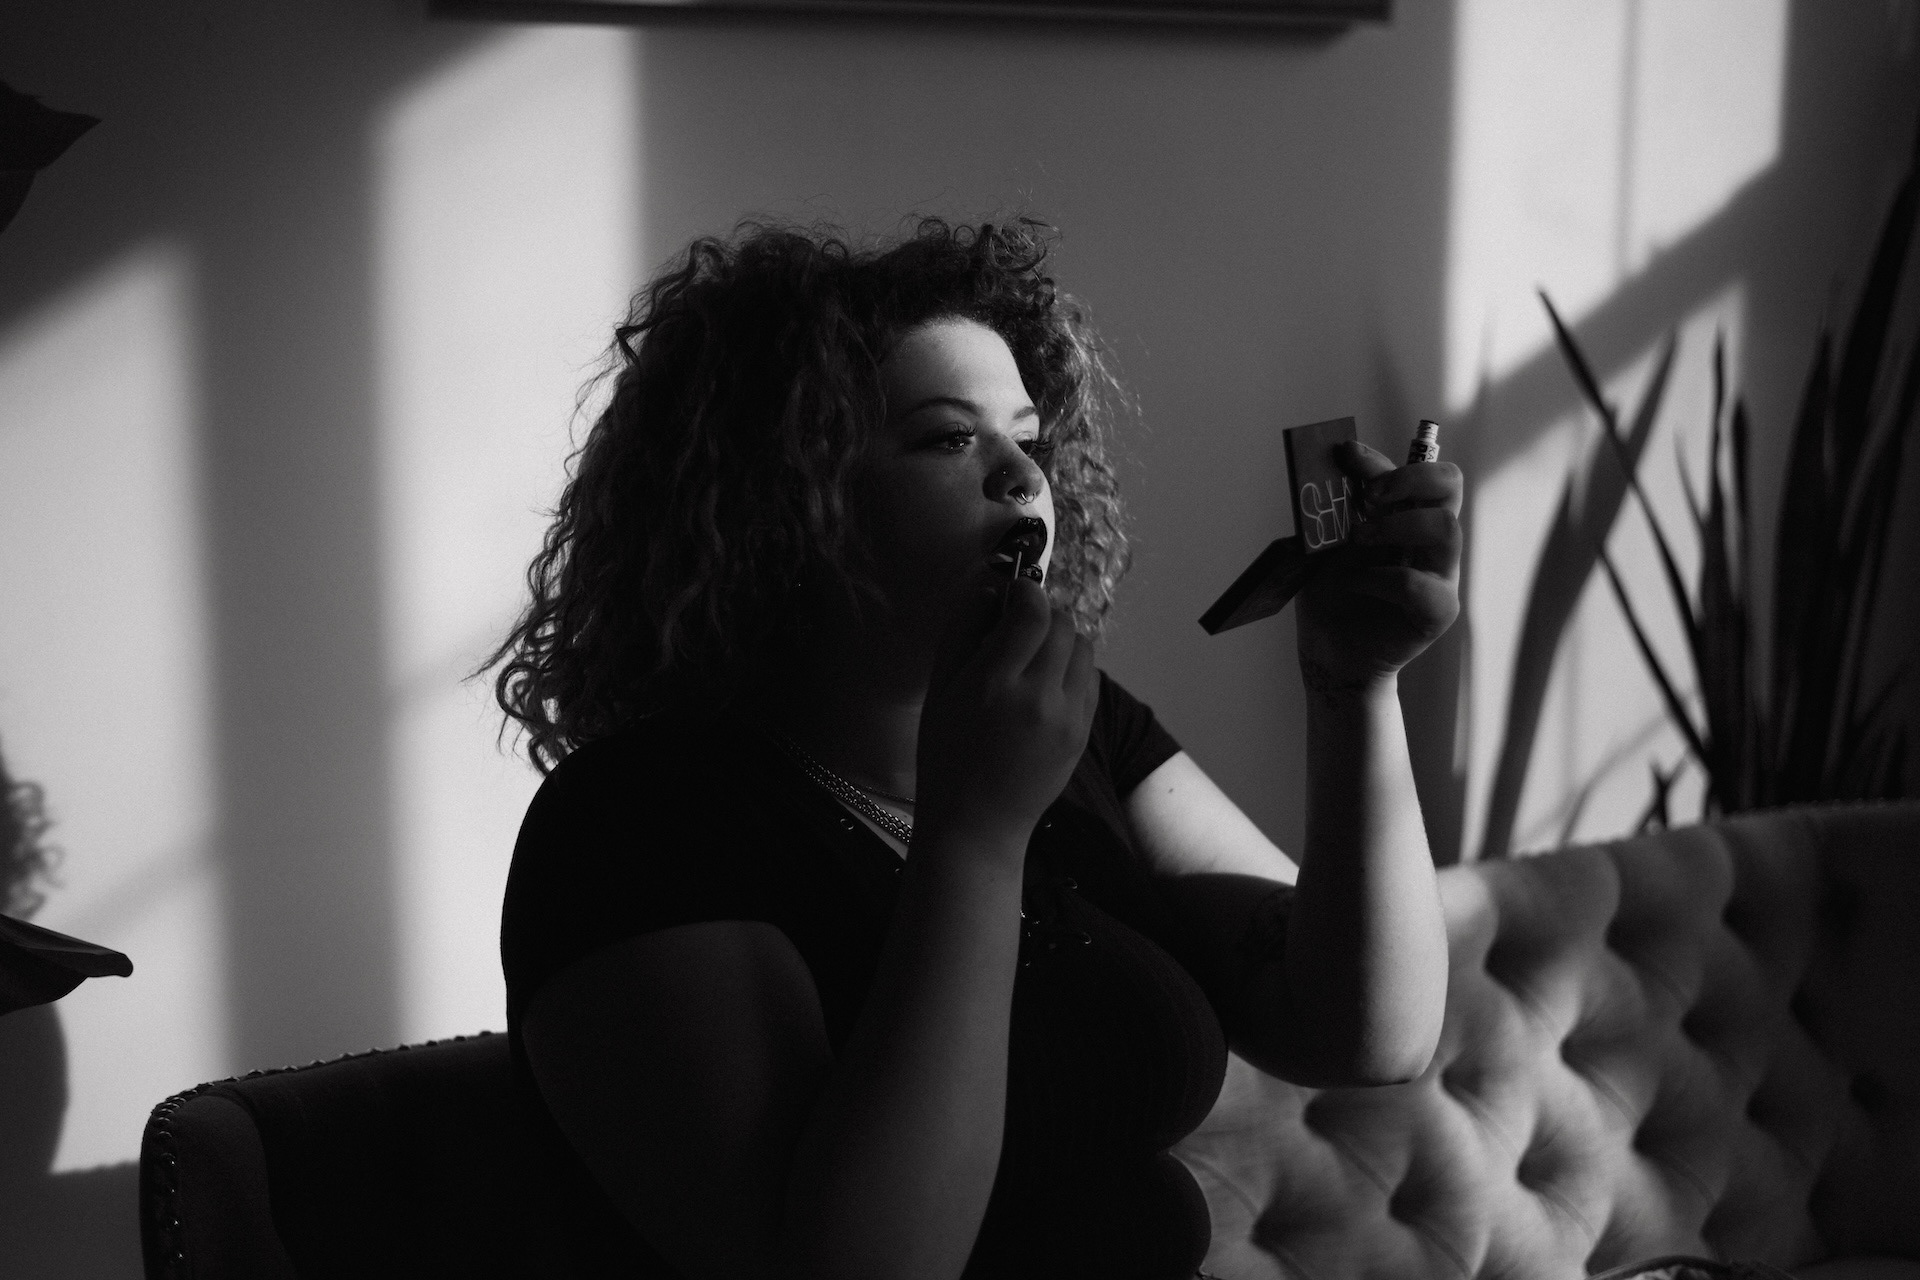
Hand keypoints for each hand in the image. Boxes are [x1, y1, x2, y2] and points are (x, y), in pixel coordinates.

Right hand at [915, 565, 1099, 852]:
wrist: (977, 823)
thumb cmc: (945, 754)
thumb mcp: (939, 689)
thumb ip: (964, 632)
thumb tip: (992, 589)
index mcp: (994, 684)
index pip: (1032, 613)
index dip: (1027, 592)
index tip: (1014, 593)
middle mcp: (1038, 698)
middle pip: (1063, 625)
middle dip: (1044, 614)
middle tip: (1020, 626)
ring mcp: (1067, 717)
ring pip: (1084, 648)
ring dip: (1062, 640)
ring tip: (1035, 655)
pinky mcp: (1082, 733)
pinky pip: (1090, 678)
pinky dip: (1073, 668)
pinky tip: (1048, 683)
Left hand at [1294, 440, 1461, 691]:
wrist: (1330, 650)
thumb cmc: (1331, 593)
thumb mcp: (1327, 542)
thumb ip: (1338, 509)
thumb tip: (1334, 469)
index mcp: (1408, 514)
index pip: (1416, 471)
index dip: (1383, 458)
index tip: (1346, 454)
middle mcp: (1430, 538)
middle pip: (1450, 484)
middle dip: (1409, 478)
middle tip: (1368, 496)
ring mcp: (1441, 573)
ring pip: (1447, 528)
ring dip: (1396, 526)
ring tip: (1359, 540)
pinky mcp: (1438, 611)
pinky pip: (1421, 585)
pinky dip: (1382, 579)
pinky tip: (1357, 584)